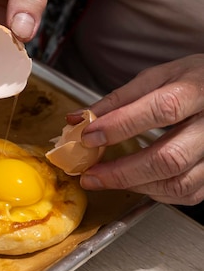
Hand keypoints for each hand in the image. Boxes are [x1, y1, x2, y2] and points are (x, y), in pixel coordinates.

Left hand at [71, 54, 203, 205]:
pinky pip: (187, 193)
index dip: (121, 125)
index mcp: (198, 91)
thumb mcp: (159, 77)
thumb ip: (118, 99)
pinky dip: (155, 192)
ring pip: (178, 182)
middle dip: (122, 171)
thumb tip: (78, 119)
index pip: (161, 110)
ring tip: (104, 179)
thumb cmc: (195, 81)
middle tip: (89, 174)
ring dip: (134, 186)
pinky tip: (134, 182)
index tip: (88, 136)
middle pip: (169, 157)